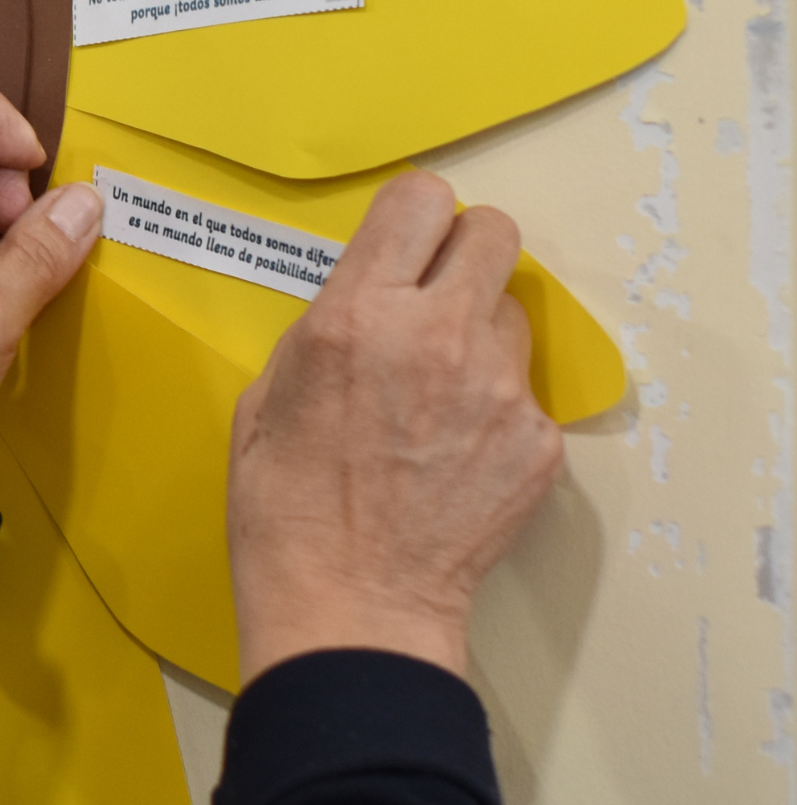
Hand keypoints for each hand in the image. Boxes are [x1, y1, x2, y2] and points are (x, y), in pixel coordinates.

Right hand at [229, 170, 563, 683]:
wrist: (351, 604)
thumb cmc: (285, 510)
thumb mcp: (266, 399)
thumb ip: (322, 333)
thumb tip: (363, 305)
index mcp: (355, 316)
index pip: (420, 200)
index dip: (415, 216)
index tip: (407, 242)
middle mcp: (434, 335)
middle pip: (494, 234)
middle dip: (466, 255)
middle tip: (438, 298)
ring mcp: (498, 389)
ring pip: (511, 316)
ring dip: (480, 338)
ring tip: (438, 399)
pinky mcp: (538, 441)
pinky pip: (524, 396)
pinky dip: (495, 415)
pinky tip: (453, 459)